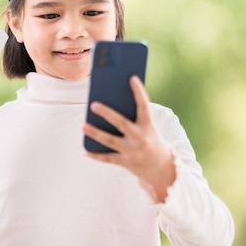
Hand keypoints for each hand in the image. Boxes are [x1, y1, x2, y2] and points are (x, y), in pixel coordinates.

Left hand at [83, 76, 175, 202]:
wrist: (162, 168)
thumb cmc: (150, 140)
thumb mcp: (148, 128)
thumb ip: (133, 117)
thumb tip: (111, 102)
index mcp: (148, 125)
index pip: (144, 105)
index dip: (138, 91)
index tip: (132, 78)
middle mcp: (140, 138)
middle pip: (121, 123)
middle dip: (107, 114)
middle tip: (93, 104)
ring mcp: (133, 151)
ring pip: (111, 141)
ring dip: (96, 133)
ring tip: (83, 125)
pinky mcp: (126, 163)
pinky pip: (108, 158)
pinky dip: (96, 155)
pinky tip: (86, 150)